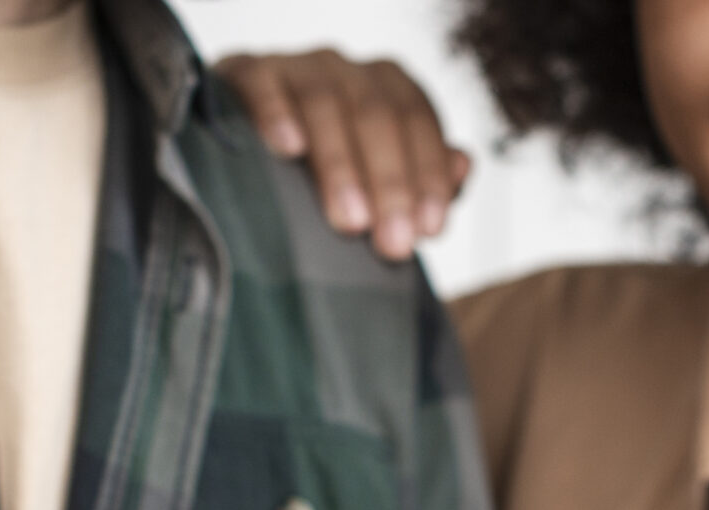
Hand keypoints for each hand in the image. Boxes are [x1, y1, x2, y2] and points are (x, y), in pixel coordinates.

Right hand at [214, 50, 470, 260]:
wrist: (249, 158)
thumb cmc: (324, 173)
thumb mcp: (377, 181)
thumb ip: (424, 174)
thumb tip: (462, 165)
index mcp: (387, 88)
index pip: (417, 121)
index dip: (427, 174)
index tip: (428, 228)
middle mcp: (345, 71)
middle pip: (376, 116)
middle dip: (390, 183)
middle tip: (392, 243)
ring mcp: (296, 67)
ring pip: (326, 104)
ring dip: (341, 165)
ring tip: (349, 220)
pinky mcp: (247, 72)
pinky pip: (265, 85)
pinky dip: (277, 112)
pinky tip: (287, 147)